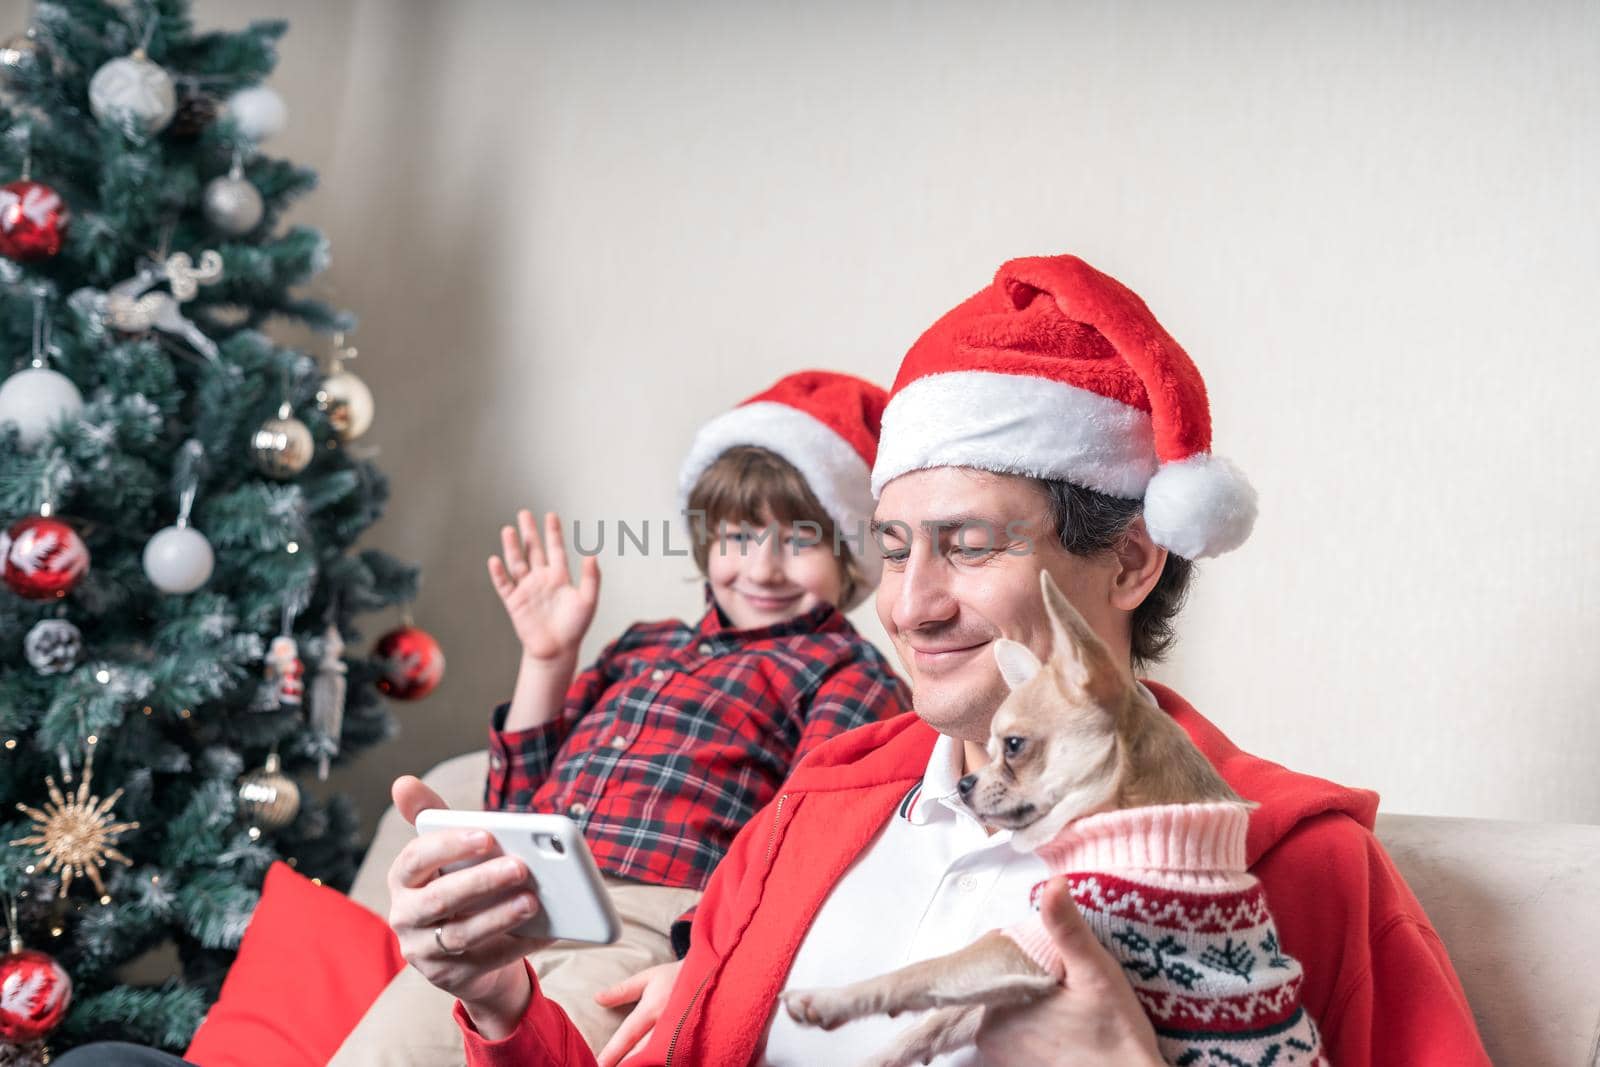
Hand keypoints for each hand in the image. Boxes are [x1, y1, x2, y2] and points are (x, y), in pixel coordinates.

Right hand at [386, 775, 548, 1038]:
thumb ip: (434, 818)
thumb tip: (404, 782)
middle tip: (521, 866)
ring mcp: (424, 951)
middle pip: (440, 900)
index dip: (449, 847)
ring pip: (462, 935)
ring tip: (534, 899)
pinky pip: (486, 962)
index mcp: (403, 879)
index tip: (486, 835)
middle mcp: (406, 916)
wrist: (465, 951)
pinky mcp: (450, 977)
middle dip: (481, 881)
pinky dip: (518, 944)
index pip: (415, 859)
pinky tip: (547, 930)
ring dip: (500, 916)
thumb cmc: (457, 885)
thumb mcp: (447, 853)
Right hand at [488, 509, 600, 664]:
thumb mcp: (588, 601)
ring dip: (512, 547)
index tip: (551, 515)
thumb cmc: (575, 627)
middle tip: (524, 513)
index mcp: (560, 577)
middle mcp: (541, 579)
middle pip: (533, 550)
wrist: (557, 651)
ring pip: (517, 563)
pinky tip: (495, 560)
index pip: (555, 549)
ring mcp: (527, 589)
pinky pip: (505, 584)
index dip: (553, 533)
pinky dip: (499, 573)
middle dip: (529, 532)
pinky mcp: (514, 602)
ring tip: (508, 530)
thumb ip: (592, 578)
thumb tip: (592, 554)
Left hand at [593, 960, 682, 1066]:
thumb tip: (597, 999)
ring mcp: (680, 1035)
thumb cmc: (676, 977)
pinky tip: (651, 1065)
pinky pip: (673, 1057)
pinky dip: (659, 1062)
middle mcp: (666, 1024)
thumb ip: (622, 991)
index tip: (599, 1064)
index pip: (628, 1035)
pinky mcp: (690, 1041)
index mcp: (652, 1008)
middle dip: (626, 1064)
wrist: (712, 976)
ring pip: (657, 1058)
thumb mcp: (648, 977)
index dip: (613, 1052)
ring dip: (642, 1064)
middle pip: (641, 1052)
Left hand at [975, 878, 1162, 1066]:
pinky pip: (1015, 1028)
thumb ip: (1066, 928)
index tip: (1057, 952)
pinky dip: (1032, 1020)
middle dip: (1030, 969)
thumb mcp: (1095, 973)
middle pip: (1003, 977)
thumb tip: (1053, 883)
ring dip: (1031, 994)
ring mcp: (998, 1053)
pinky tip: (1062, 1021)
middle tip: (1068, 979)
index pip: (997, 953)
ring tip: (1068, 1000)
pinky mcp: (1013, 1066)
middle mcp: (987, 1032)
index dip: (1027, 944)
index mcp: (996, 1005)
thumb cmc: (1115, 1034)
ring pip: (1009, 1001)